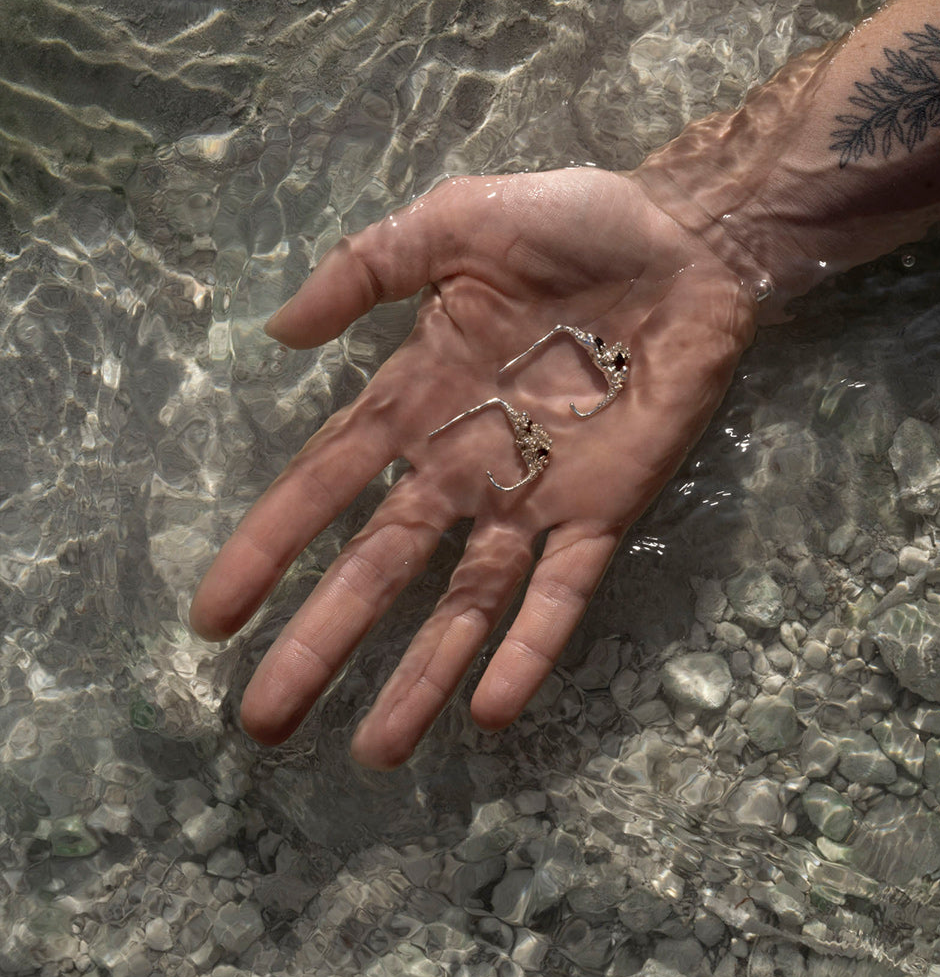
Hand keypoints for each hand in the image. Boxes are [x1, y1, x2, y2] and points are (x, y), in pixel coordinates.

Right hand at [190, 166, 755, 767]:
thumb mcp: (449, 225)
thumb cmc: (572, 223)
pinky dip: (529, 650)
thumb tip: (276, 332)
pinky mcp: (607, 511)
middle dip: (322, 642)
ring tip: (372, 753)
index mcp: (417, 396)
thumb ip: (363, 270)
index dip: (268, 547)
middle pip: (379, 567)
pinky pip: (562, 592)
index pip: (324, 485)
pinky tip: (489, 711)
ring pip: (464, 603)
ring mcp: (537, 496)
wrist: (689, 236)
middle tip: (264, 721)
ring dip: (420, 676)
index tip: (214, 617)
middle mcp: (465, 462)